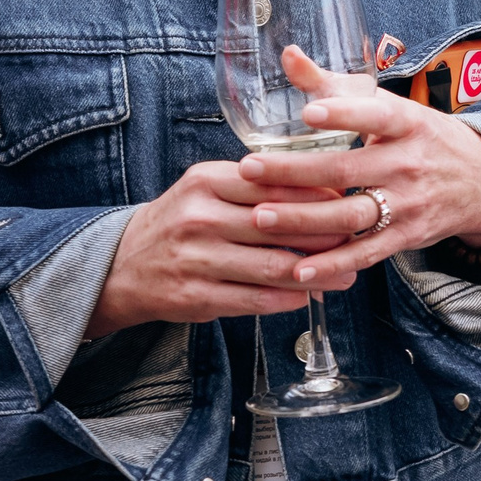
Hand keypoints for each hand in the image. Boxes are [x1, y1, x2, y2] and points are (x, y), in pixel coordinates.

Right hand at [85, 161, 347, 336]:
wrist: (122, 266)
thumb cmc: (180, 221)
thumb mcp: (207, 189)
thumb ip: (254, 187)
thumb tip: (322, 190)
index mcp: (206, 181)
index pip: (272, 183)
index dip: (316, 192)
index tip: (347, 198)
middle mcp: (199, 217)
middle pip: (278, 225)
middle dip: (325, 233)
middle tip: (357, 238)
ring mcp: (196, 259)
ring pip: (272, 266)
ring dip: (317, 273)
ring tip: (346, 274)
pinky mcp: (196, 296)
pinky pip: (254, 299)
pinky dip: (288, 299)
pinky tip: (310, 295)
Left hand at [232, 45, 480, 287]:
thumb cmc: (421, 135)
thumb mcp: (390, 105)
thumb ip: (335, 85)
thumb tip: (288, 55)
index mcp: (407, 123)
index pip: (377, 115)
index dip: (345, 114)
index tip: (308, 113)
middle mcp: (409, 163)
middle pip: (348, 170)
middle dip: (295, 172)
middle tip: (249, 168)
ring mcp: (408, 204)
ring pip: (351, 215)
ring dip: (304, 219)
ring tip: (259, 217)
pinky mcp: (406, 237)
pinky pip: (366, 253)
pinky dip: (333, 263)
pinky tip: (299, 269)